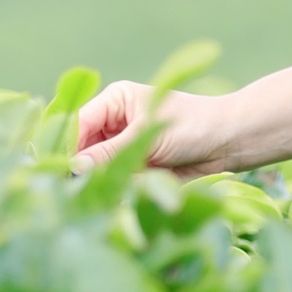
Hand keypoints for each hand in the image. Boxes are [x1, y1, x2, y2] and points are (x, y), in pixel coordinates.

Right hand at [70, 80, 230, 173]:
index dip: (67, 146)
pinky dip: (126, 189)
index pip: (78, 124)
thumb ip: (111, 153)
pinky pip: (119, 183)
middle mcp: (115, 124)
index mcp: (114, 102)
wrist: (230, 143)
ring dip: (109, 180)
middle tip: (87, 186)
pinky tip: (141, 186)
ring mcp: (125, 148)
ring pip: (99, 170)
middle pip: (83, 149)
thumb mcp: (148, 136)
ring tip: (128, 184)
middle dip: (87, 168)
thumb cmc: (193, 126)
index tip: (61, 170)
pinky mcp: (137, 170)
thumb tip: (74, 167)